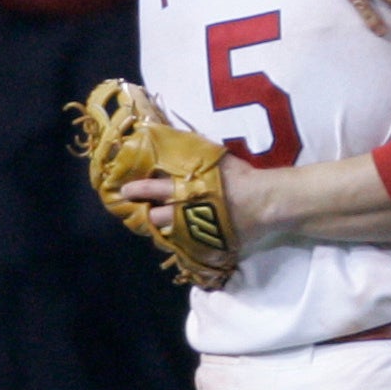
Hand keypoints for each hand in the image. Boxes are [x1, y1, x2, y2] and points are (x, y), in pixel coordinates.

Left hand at [124, 153, 286, 250]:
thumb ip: (195, 155)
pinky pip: (187, 247)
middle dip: (146, 214)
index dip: (136, 190)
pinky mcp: (207, 246)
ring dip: (162, 229)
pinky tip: (180, 238)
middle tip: (142, 211)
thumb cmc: (242, 178)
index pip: (152, 190)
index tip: (124, 191)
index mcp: (185, 190)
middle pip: (155, 218)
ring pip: (169, 235)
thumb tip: (177, 142)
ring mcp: (196, 233)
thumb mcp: (217, 159)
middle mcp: (186, 213)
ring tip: (159, 225)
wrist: (265, 203)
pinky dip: (180, 242)